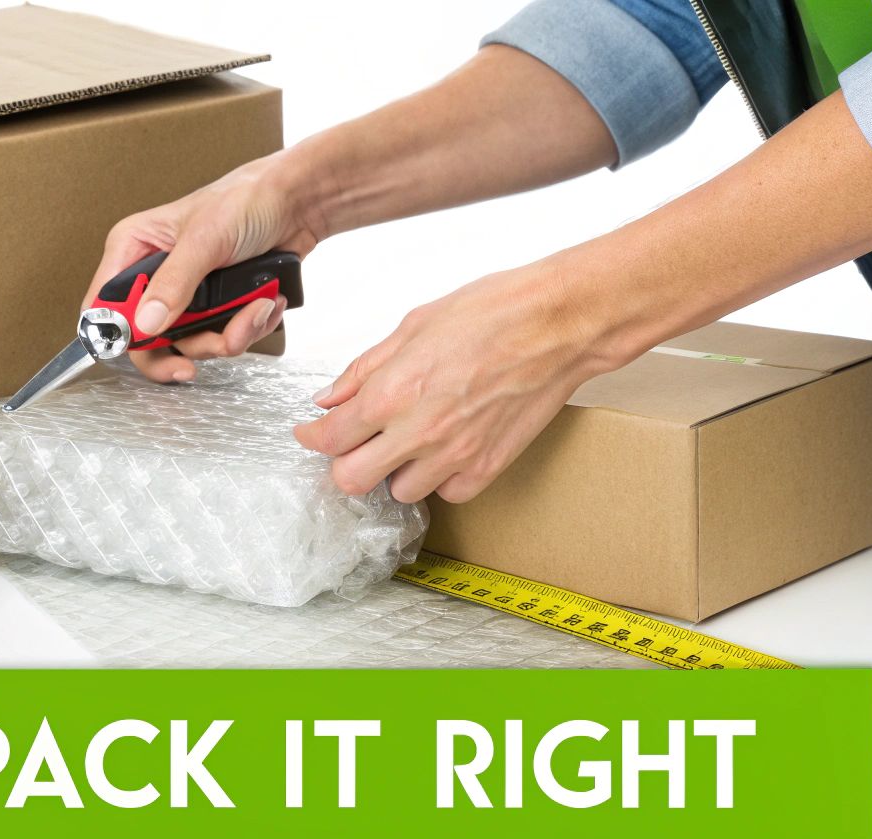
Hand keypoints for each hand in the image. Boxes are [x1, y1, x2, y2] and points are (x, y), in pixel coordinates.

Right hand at [88, 154, 326, 381]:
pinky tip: (264, 303)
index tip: (150, 346)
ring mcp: (187, 295)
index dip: (119, 332)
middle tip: (209, 350)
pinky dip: (249, 328)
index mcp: (135, 248)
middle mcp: (155, 275)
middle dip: (188, 346)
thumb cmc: (246, 200)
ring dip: (228, 335)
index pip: (104, 304)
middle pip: (148, 339)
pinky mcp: (217, 307)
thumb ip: (174, 283)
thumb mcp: (205, 239)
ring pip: (191, 344)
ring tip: (256, 307)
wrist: (297, 204)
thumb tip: (145, 323)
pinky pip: (224, 338)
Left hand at [293, 264, 612, 503]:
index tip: (312, 432)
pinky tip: (445, 449)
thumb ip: (366, 368)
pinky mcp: (486, 468)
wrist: (559, 325)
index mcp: (393, 391)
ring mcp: (454, 455)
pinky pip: (446, 494)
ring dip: (395, 471)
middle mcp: (419, 431)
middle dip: (345, 463)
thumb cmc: (495, 312)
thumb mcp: (414, 325)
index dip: (312, 437)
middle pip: (351, 480)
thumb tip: (331, 396)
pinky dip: (440, 478)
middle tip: (354, 444)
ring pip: (399, 492)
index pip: (330, 436)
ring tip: (409, 441)